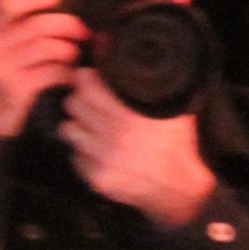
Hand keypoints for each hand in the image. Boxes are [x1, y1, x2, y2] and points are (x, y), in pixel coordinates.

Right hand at [0, 0, 84, 141]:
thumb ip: (8, 34)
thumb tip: (48, 13)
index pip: (6, 4)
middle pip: (36, 24)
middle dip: (66, 24)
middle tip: (82, 31)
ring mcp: (0, 69)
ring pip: (46, 47)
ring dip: (68, 49)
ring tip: (75, 54)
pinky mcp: (14, 90)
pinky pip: (50, 72)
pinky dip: (66, 72)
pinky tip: (70, 76)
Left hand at [59, 66, 215, 227]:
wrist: (180, 187)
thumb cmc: (178, 145)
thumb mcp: (173, 110)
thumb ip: (157, 87)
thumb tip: (138, 62)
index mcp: (130, 115)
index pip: (87, 86)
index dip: (85, 78)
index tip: (88, 77)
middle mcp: (113, 137)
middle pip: (73, 105)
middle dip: (80, 99)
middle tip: (88, 100)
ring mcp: (103, 159)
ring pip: (68, 130)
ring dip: (78, 125)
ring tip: (91, 125)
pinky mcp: (97, 178)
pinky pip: (75, 156)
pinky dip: (82, 151)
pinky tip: (97, 149)